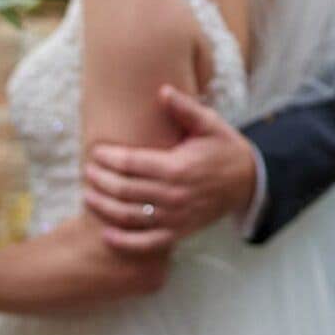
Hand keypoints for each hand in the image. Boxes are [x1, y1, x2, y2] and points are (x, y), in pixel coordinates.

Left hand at [83, 87, 257, 253]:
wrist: (247, 182)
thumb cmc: (224, 149)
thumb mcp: (210, 124)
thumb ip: (185, 109)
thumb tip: (162, 90)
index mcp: (178, 167)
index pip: (132, 163)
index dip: (109, 158)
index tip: (95, 153)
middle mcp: (174, 195)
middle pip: (125, 190)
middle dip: (100, 181)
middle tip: (87, 172)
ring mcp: (175, 218)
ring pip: (129, 216)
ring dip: (103, 208)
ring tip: (88, 196)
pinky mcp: (178, 233)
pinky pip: (146, 243)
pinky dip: (123, 242)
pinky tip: (105, 234)